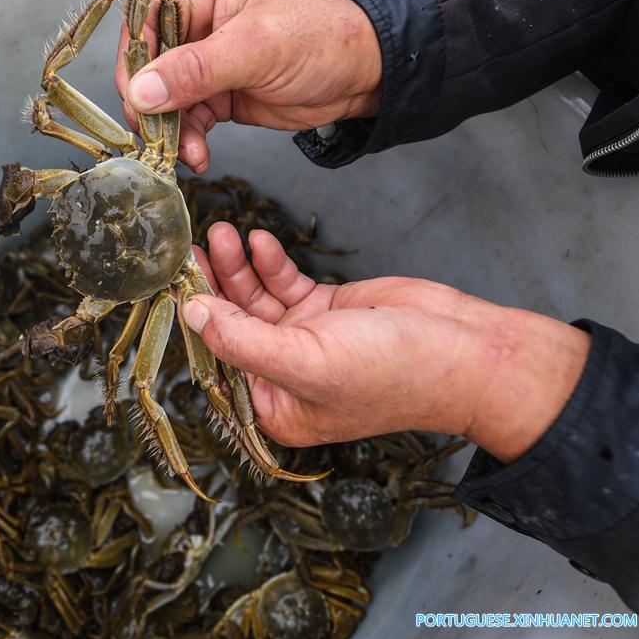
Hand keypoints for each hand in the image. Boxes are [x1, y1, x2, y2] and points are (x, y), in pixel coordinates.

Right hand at [114, 0, 381, 172]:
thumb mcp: (255, 49)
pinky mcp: (220, 94)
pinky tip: (198, 155)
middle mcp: (201, 24)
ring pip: (168, 98)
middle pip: (151, 64)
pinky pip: (190, 119)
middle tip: (156, 135)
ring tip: (187, 152)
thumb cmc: (320, 40)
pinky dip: (190, 140)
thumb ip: (196, 70)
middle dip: (152, 103)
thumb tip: (140, 92)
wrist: (363, 76)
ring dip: (172, 129)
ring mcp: (209, 63)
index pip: (149, 21)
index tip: (135, 98)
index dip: (136, 60)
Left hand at [185, 223, 591, 462]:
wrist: (465, 350)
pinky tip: (259, 242)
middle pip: (232, 323)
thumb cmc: (393, 372)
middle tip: (191, 247)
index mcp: (276, 406)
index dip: (196, 321)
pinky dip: (271, 263)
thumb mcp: (307, 361)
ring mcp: (306, 339)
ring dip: (239, 266)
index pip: (219, 361)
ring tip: (222, 231)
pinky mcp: (325, 309)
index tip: (172, 281)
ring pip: (255, 298)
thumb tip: (192, 315)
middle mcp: (285, 375)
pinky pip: (285, 283)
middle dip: (213, 284)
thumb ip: (243, 339)